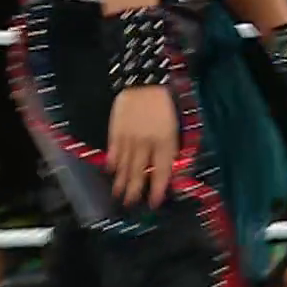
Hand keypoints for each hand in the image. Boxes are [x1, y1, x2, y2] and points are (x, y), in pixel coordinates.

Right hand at [108, 86, 178, 207]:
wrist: (142, 82)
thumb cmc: (163, 104)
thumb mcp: (175, 127)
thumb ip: (171, 148)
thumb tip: (171, 168)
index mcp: (164, 141)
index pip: (161, 171)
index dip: (158, 188)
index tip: (154, 202)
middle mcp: (146, 143)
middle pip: (140, 172)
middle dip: (135, 190)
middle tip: (130, 204)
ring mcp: (129, 138)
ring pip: (125, 165)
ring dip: (121, 182)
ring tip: (119, 195)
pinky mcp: (116, 131)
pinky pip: (114, 151)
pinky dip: (112, 162)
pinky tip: (111, 171)